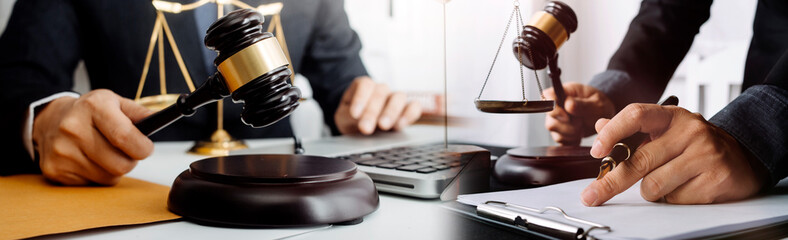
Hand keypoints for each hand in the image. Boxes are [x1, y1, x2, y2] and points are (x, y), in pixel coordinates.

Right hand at [33, 89, 153, 185]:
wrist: (50, 120)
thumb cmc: (90, 113)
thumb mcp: (114, 102)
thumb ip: (140, 113)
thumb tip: (160, 120)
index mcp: (93, 107)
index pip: (125, 137)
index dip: (143, 148)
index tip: (146, 148)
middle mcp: (74, 128)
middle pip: (120, 164)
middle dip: (131, 160)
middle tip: (126, 151)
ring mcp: (62, 151)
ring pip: (109, 177)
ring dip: (115, 169)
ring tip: (106, 153)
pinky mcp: (55, 170)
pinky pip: (93, 184)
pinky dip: (98, 175)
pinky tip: (90, 160)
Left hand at [335, 77, 421, 134]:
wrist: (360, 127)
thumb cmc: (351, 119)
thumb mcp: (343, 117)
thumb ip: (348, 116)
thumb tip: (357, 117)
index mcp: (364, 86)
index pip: (365, 84)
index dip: (360, 98)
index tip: (354, 114)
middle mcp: (381, 89)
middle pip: (381, 92)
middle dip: (372, 111)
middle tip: (365, 128)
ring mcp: (395, 99)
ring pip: (399, 97)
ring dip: (391, 111)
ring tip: (383, 126)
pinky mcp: (406, 110)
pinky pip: (414, 107)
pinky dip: (409, 115)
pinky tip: (400, 125)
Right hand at [543, 83, 614, 145]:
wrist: (602, 116)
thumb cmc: (599, 105)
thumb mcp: (597, 103)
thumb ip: (583, 104)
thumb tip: (568, 104)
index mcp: (565, 92)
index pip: (547, 96)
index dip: (553, 108)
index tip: (567, 116)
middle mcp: (556, 106)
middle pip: (550, 119)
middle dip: (567, 125)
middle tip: (581, 122)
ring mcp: (556, 119)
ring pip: (553, 130)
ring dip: (570, 133)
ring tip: (582, 127)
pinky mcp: (559, 131)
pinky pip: (559, 140)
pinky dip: (571, 140)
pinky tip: (579, 134)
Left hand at [581, 104, 765, 205]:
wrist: (743, 157)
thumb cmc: (695, 145)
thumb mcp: (664, 131)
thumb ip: (631, 130)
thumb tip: (599, 126)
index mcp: (671, 117)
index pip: (636, 115)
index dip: (612, 132)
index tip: (596, 151)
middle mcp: (690, 131)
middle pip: (639, 161)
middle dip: (610, 183)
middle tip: (592, 196)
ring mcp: (705, 154)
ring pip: (654, 185)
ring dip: (652, 191)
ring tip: (667, 181)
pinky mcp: (716, 178)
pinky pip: (675, 199)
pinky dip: (673, 199)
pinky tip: (686, 187)